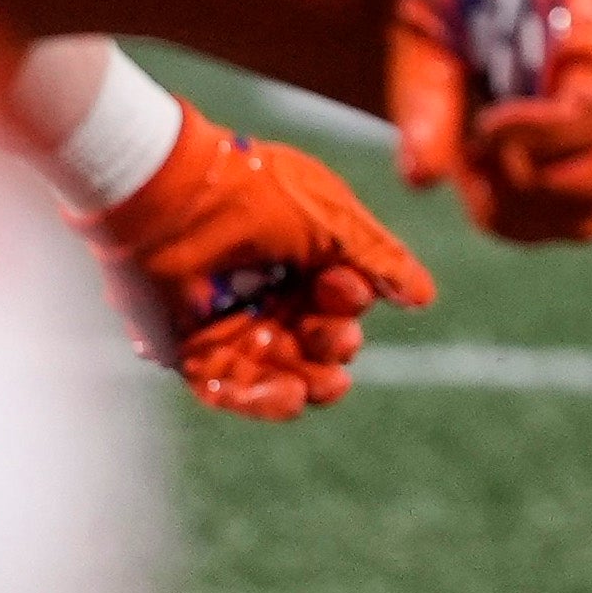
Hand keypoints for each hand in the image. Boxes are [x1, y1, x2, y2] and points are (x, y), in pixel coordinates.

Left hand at [79, 102, 438, 422]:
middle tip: (335, 337)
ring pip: (284, 370)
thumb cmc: (253, 192)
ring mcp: (231, 322)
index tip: (344, 289)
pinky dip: (264, 399)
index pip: (342, 298)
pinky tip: (291, 396)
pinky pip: (234, 389)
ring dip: (312, 381)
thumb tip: (423, 297)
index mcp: (301, 254)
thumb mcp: (332, 218)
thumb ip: (379, 258)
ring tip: (324, 383)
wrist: (168, 196)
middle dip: (336, 345)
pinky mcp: (194, 349)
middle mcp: (268, 290)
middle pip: (318, 340)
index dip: (352, 303)